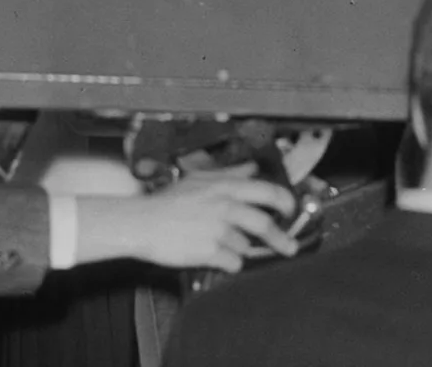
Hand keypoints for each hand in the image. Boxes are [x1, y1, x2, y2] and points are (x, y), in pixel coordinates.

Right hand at [75, 166, 298, 271]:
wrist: (141, 224)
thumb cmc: (168, 202)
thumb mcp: (200, 180)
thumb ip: (230, 174)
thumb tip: (252, 168)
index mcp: (226, 187)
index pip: (269, 192)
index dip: (285, 203)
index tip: (290, 212)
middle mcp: (226, 207)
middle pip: (266, 224)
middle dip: (282, 239)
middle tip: (289, 246)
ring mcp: (219, 231)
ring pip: (246, 246)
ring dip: (240, 248)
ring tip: (221, 244)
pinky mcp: (210, 252)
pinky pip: (233, 263)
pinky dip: (229, 263)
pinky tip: (215, 256)